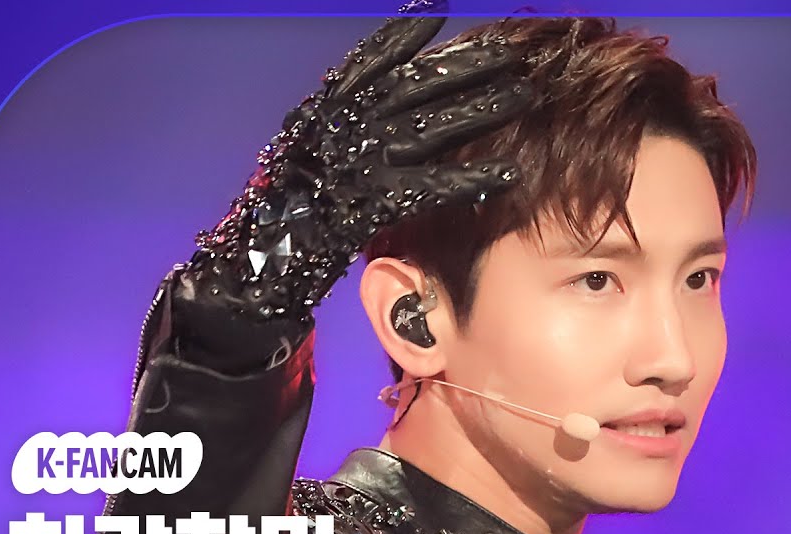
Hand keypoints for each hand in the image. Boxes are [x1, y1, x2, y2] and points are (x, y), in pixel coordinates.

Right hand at [167, 8, 530, 367]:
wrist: (264, 252)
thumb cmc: (292, 200)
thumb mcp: (312, 142)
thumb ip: (347, 116)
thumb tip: (388, 97)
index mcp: (329, 107)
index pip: (370, 58)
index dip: (404, 31)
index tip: (437, 6)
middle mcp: (348, 125)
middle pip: (418, 84)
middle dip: (468, 64)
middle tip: (512, 52)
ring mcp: (363, 161)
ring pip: (435, 126)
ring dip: (484, 109)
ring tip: (526, 95)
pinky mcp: (377, 201)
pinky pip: (435, 187)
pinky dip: (473, 181)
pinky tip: (508, 175)